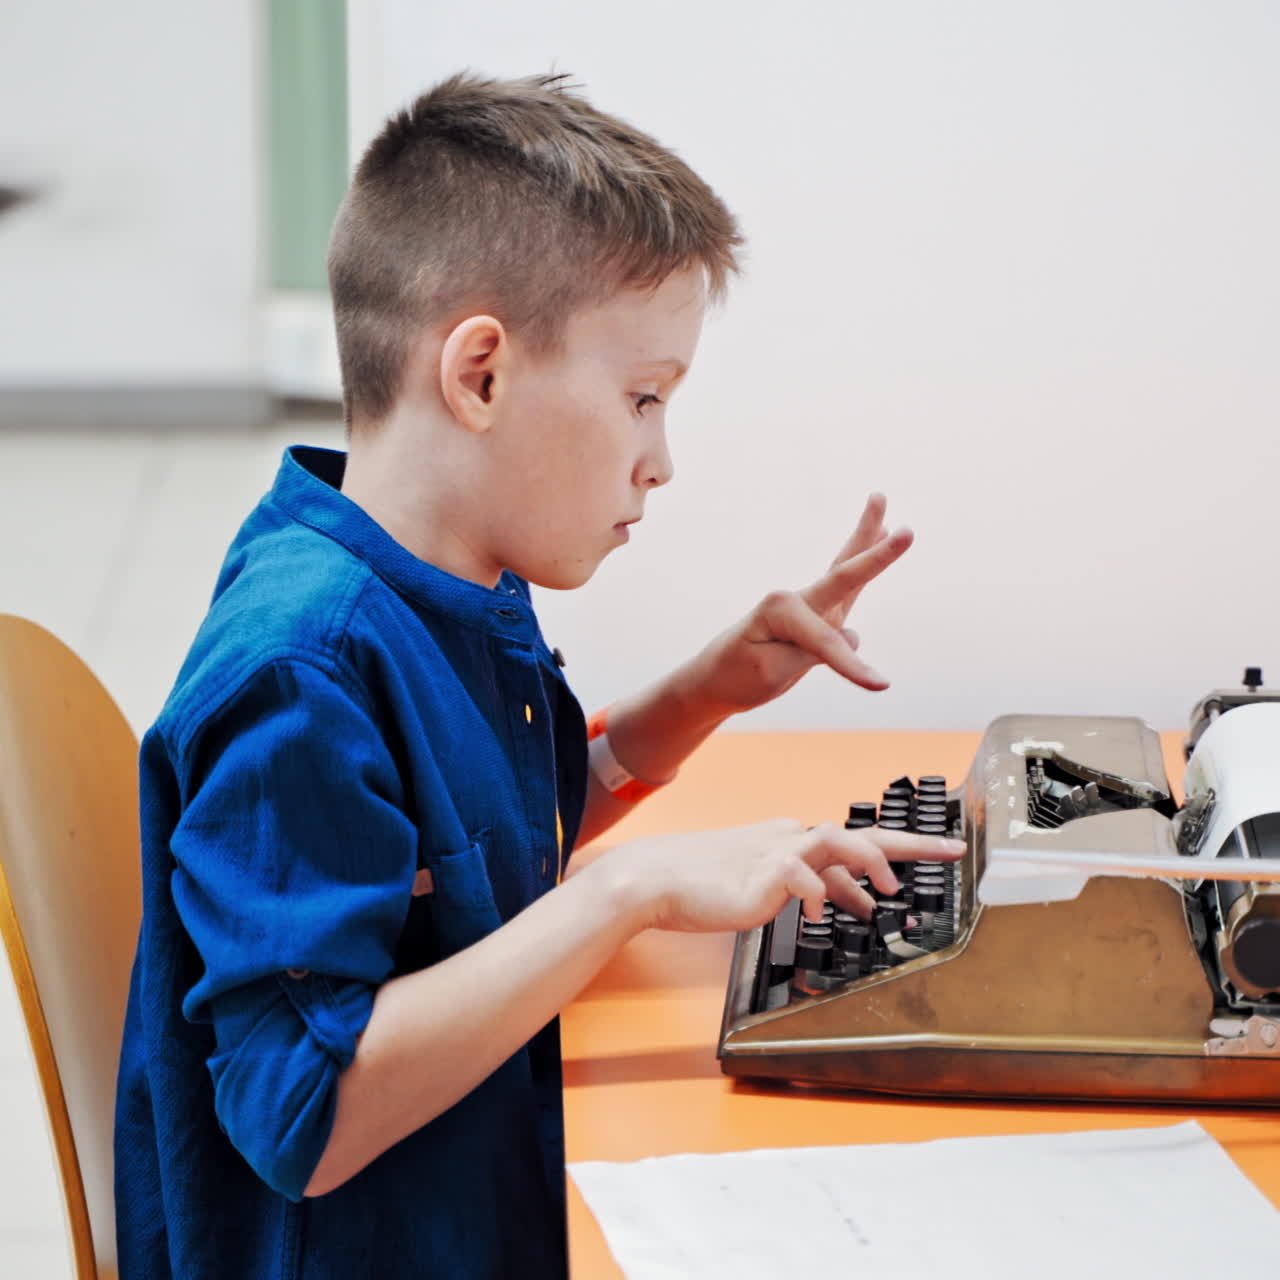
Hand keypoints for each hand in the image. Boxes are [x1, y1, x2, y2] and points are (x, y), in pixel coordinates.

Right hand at [598, 820, 963, 933]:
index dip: (899, 848)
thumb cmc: (706, 883)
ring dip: (871, 865)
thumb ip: (815, 888)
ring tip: (892, 896)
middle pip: (861, 833)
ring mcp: (778, 850)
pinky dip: (819, 896)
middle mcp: (791, 837)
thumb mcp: (769, 886)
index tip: (937, 852)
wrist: (658, 878)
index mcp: (793, 838)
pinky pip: (803, 879)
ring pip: (838, 842)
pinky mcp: (763, 871)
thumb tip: (856, 903)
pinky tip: (820, 916)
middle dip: (911, 843)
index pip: (855, 838)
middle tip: (952, 852)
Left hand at [689, 493, 911, 717]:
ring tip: (877, 498)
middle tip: (900, 522)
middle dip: (873, 550)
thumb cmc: (737, 677)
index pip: (826, 641)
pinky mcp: (816, 617)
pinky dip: (862, 561)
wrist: (714, 681)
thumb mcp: (771, 672)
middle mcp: (794, 600)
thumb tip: (852, 635)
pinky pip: (846, 587)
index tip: (881, 686)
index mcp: (780, 610)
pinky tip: (879, 534)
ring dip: (865, 534)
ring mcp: (807, 607)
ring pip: (845, 567)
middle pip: (842, 571)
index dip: (853, 666)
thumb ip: (813, 653)